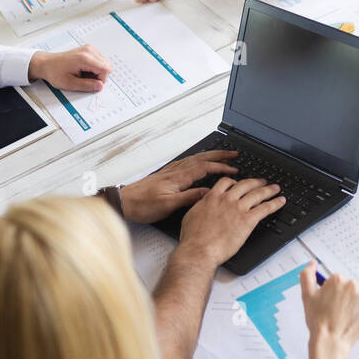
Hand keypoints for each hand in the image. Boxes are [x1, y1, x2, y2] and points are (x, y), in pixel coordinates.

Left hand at [28, 45, 111, 91]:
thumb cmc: (55, 72)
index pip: (105, 69)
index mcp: (84, 58)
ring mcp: (89, 48)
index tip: (91, 83)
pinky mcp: (88, 49)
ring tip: (83, 73)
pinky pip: (100, 60)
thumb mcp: (69, 84)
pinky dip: (94, 67)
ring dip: (97, 71)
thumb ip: (87, 86)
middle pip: (107, 65)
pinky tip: (84, 69)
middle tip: (85, 78)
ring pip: (104, 63)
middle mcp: (88, 51)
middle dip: (99, 75)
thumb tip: (100, 86)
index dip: (101, 79)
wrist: (46, 63)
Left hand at [117, 150, 240, 223]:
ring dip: (211, 155)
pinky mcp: (167, 174)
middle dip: (220, 154)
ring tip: (223, 155)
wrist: (124, 202)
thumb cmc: (143, 205)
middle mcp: (176, 171)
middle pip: (202, 158)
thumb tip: (209, 192)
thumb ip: (189, 197)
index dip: (221, 167)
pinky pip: (188, 162)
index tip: (234, 169)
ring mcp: (171, 171)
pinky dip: (199, 159)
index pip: (205, 167)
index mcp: (179, 177)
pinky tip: (200, 162)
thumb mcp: (168, 205)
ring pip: (195, 158)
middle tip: (234, 153)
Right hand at [177, 175, 285, 265]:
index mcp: (212, 197)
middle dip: (255, 182)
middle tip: (262, 182)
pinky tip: (280, 201)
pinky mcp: (247, 220)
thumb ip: (200, 206)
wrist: (199, 250)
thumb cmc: (193, 239)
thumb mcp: (191, 215)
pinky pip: (265, 208)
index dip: (235, 181)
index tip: (239, 183)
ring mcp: (238, 209)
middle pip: (245, 184)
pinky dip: (275, 203)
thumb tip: (202, 204)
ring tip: (275, 188)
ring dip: (268, 189)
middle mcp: (227, 200)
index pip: (227, 182)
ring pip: (257, 193)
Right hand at [300, 261, 358, 358]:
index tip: (329, 302)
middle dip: (344, 298)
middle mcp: (353, 285)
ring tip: (344, 317)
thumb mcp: (307, 296)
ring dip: (353, 306)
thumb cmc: (319, 321)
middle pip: (349, 288)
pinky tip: (352, 321)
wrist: (331, 341)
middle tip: (336, 311)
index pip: (337, 282)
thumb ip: (307, 275)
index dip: (331, 293)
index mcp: (338, 279)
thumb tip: (312, 263)